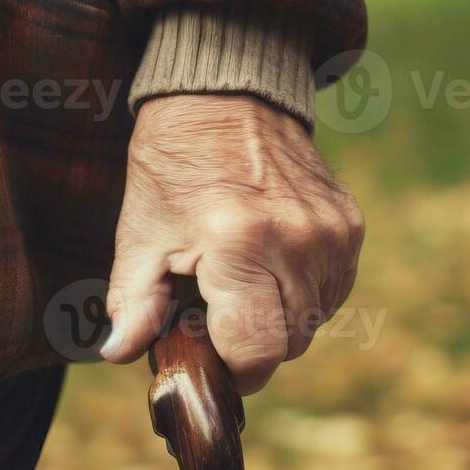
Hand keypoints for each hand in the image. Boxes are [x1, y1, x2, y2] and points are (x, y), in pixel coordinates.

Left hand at [100, 94, 364, 393]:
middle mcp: (297, 241)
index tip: (210, 360)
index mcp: (240, 244)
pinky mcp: (350, 224)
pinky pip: (334, 290)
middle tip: (217, 317)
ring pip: (315, 321)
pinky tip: (271, 267)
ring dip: (281, 320)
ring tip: (243, 285)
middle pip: (289, 344)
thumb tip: (119, 353)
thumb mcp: (139, 234)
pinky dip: (305, 294)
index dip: (232, 370)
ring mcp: (331, 233)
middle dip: (253, 346)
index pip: (257, 351)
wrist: (225, 99)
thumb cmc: (174, 168)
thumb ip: (132, 302)